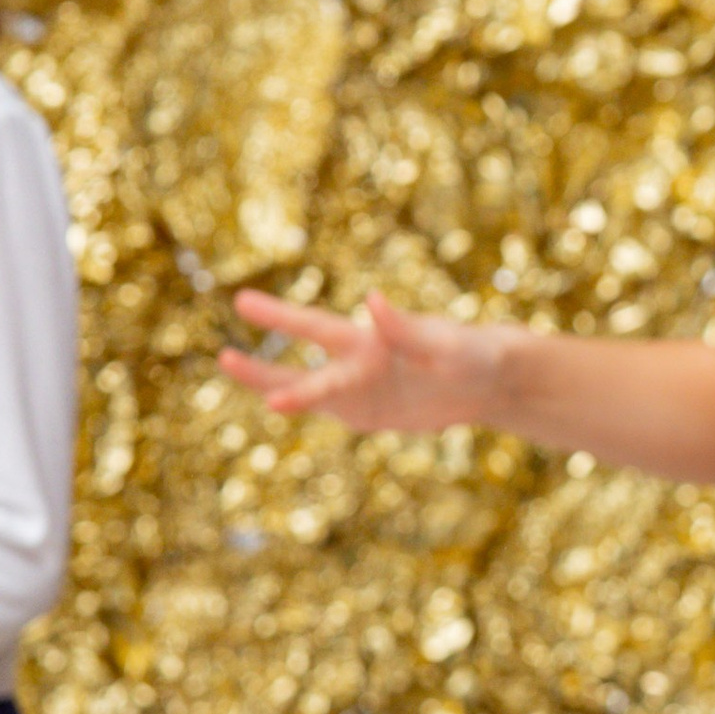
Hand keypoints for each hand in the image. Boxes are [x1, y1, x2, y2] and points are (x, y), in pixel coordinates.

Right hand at [220, 287, 495, 431]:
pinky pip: (334, 411)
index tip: (243, 302)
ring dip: (276, 390)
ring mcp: (362, 390)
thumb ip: (407, 329)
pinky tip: (279, 403)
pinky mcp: (373, 413)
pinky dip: (308, 409)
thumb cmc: (474, 353)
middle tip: (222, 358)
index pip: (316, 327)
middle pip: (301, 366)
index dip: (279, 316)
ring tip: (236, 379)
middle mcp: (357, 363)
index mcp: (370, 341)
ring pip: (309, 392)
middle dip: (262, 366)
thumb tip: (371, 300)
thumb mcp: (445, 345)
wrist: (492, 379)